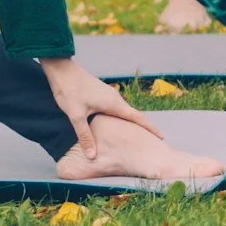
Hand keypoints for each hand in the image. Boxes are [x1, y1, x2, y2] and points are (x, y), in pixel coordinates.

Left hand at [41, 56, 163, 159]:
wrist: (63, 70)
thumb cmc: (70, 91)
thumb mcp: (76, 116)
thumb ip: (85, 136)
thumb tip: (93, 156)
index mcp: (113, 104)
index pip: (137, 118)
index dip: (150, 128)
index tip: (162, 136)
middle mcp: (115, 98)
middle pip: (133, 116)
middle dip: (143, 128)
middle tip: (151, 142)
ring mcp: (109, 95)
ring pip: (123, 112)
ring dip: (131, 123)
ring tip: (136, 137)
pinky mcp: (102, 94)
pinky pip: (116, 109)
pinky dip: (120, 118)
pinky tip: (115, 126)